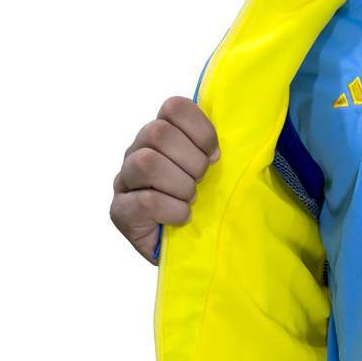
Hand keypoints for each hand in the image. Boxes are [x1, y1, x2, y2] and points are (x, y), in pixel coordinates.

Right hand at [110, 97, 219, 261]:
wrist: (189, 252)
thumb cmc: (204, 207)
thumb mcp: (217, 173)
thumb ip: (219, 149)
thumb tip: (241, 138)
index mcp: (160, 134)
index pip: (173, 107)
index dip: (201, 130)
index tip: (215, 157)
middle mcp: (137, 151)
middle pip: (158, 132)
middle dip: (192, 161)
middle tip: (201, 182)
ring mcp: (124, 180)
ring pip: (147, 163)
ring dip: (180, 185)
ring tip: (190, 200)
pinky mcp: (120, 211)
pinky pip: (147, 201)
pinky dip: (173, 210)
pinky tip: (182, 218)